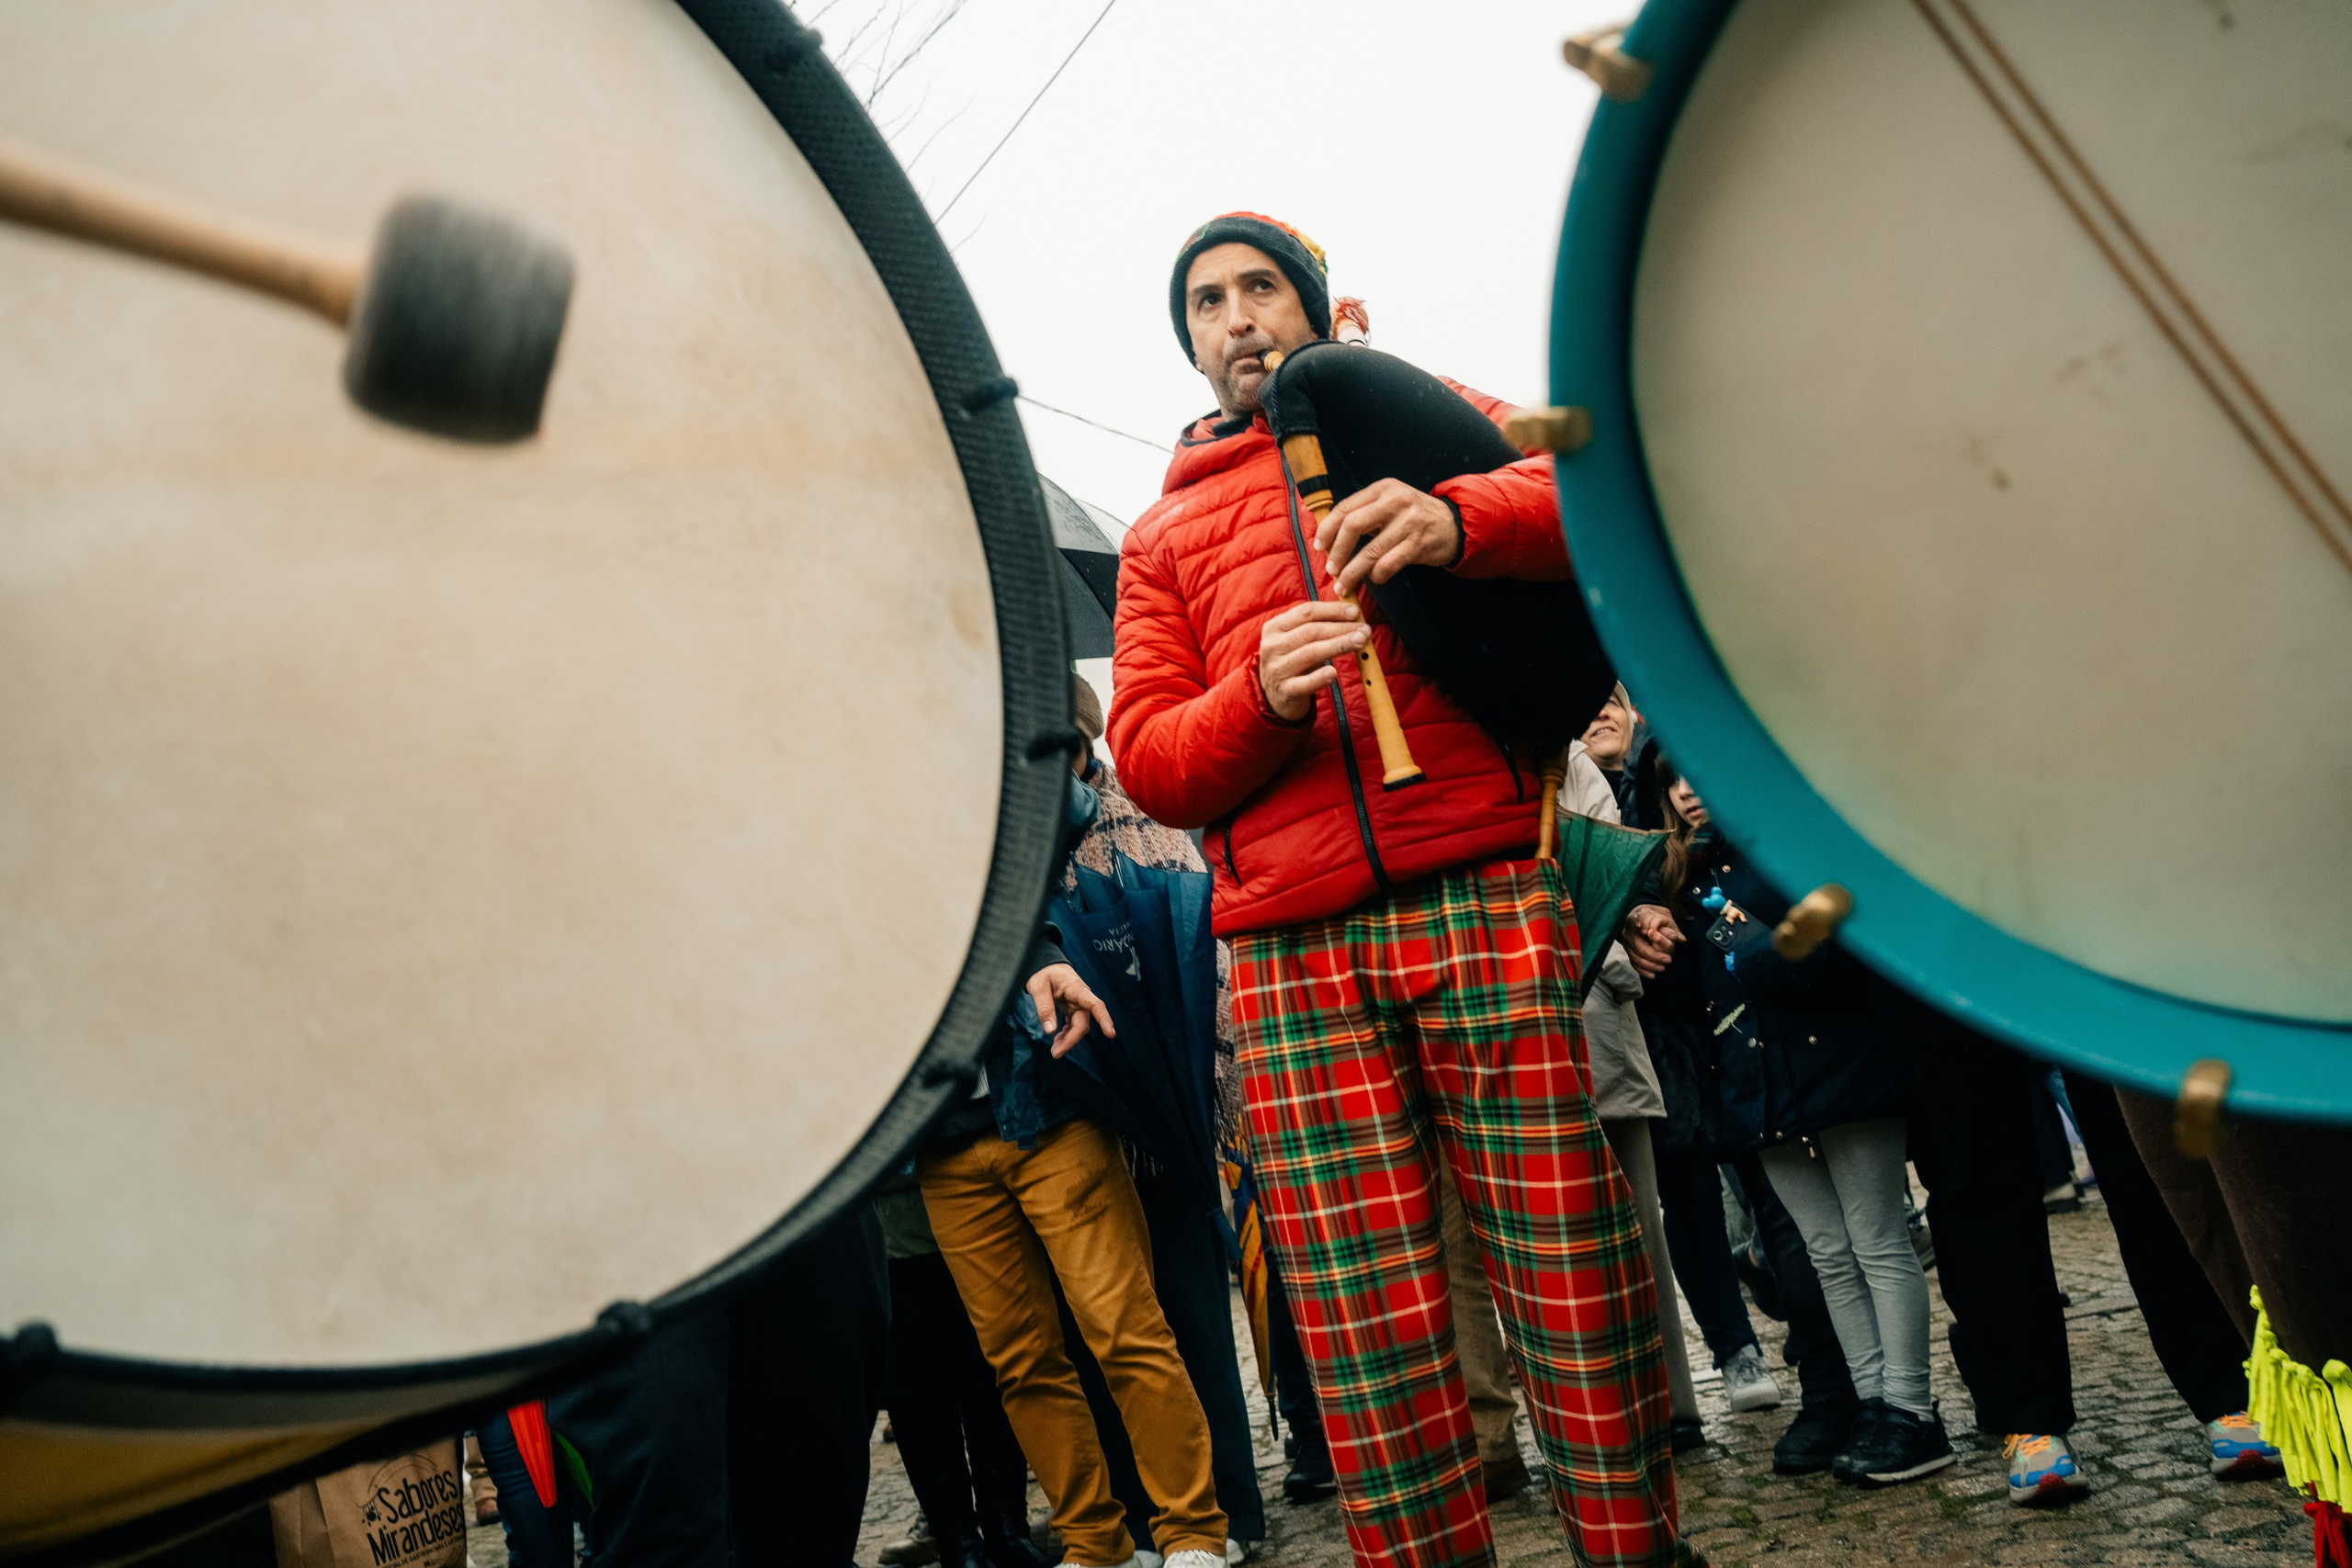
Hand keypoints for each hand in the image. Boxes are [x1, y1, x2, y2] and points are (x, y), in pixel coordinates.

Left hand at [1029, 962, 1114, 1057]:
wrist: (1044, 963)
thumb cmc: (1042, 972)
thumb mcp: (1038, 987)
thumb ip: (1044, 1007)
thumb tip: (1050, 1030)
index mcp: (1077, 990)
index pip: (1095, 1005)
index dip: (1104, 1019)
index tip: (1110, 1034)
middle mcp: (1081, 999)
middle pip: (1082, 1023)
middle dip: (1071, 1040)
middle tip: (1055, 1054)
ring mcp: (1077, 1004)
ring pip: (1078, 1027)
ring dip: (1068, 1040)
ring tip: (1055, 1051)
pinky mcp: (1071, 1008)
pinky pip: (1072, 1024)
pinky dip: (1066, 1034)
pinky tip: (1057, 1041)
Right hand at [1257, 599, 1367, 722]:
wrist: (1272, 696)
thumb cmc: (1292, 661)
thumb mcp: (1296, 639)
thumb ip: (1318, 625)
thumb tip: (1351, 613)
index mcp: (1275, 627)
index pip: (1306, 612)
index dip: (1333, 610)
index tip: (1355, 611)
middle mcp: (1273, 646)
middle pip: (1310, 631)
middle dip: (1341, 628)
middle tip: (1364, 629)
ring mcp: (1277, 669)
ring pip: (1310, 653)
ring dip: (1338, 646)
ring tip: (1360, 642)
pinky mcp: (1285, 691)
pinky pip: (1304, 683)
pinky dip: (1320, 677)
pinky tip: (1334, 673)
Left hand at [1315, 477, 1459, 597]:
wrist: (1453, 524)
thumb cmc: (1413, 516)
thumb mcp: (1390, 503)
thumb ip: (1363, 513)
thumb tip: (1327, 535)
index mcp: (1383, 489)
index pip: (1346, 507)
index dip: (1327, 529)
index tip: (1319, 546)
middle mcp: (1395, 501)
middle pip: (1353, 526)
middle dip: (1337, 551)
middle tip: (1331, 568)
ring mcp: (1409, 522)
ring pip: (1370, 551)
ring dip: (1352, 572)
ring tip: (1344, 584)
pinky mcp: (1418, 544)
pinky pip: (1388, 564)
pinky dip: (1376, 575)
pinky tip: (1374, 578)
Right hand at [1621, 903, 1683, 977]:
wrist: (1641, 918)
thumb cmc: (1656, 917)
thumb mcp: (1665, 917)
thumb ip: (1672, 928)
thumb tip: (1681, 939)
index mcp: (1639, 917)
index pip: (1648, 929)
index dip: (1656, 936)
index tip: (1670, 940)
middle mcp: (1630, 930)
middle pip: (1640, 947)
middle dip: (1655, 956)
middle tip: (1669, 960)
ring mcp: (1627, 942)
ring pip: (1636, 957)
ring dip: (1650, 965)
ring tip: (1663, 968)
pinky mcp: (1627, 950)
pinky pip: (1633, 963)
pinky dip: (1643, 970)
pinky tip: (1653, 975)